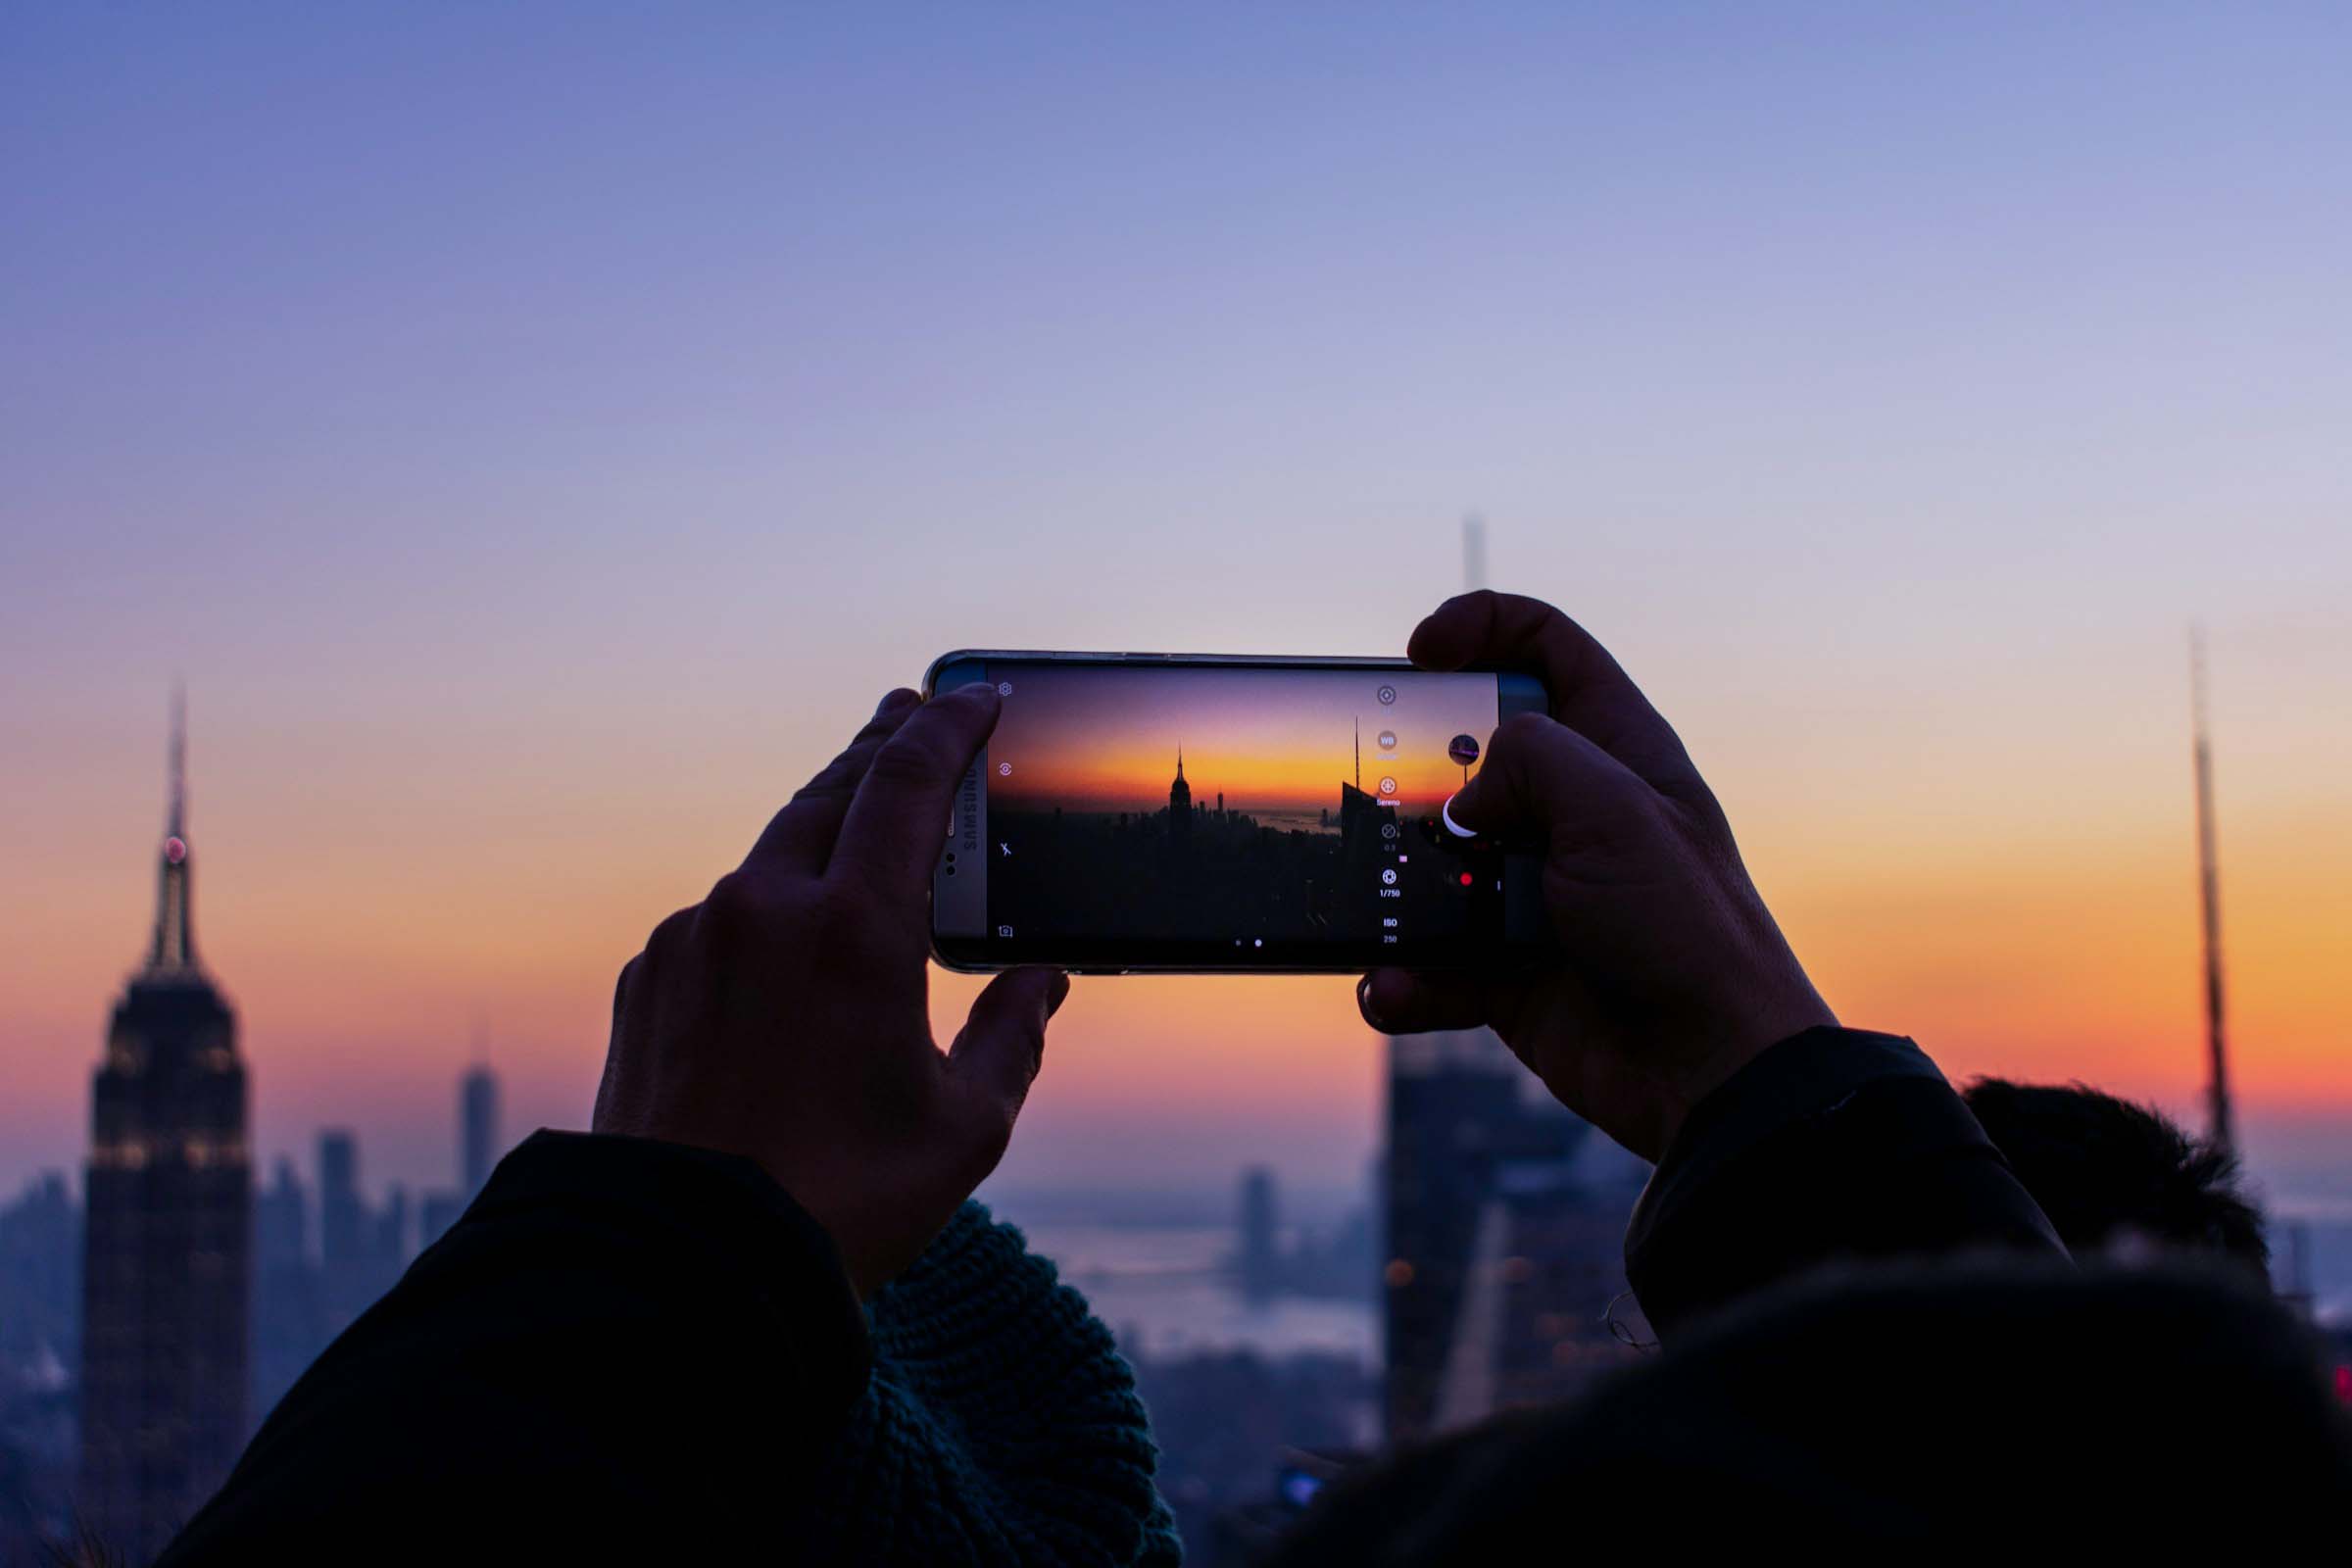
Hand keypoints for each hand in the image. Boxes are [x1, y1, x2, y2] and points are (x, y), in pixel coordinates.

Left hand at [592, 685, 1067, 1296]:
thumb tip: (1040, 982)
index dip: (947, 728)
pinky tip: (784, 940)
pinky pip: (718, 917)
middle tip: (910, 716)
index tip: (974, 696)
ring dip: (821, 829)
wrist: (683, 1266)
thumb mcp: (964, 1126)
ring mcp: (693, 940)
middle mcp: (765, 912)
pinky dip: (763, 908)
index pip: (907, 784)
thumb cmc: (840, 1203)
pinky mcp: (646, 978)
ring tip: (856, 827)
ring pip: (770, 853)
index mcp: (855, 931)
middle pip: (832, 791)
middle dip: (880, 748)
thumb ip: (1012, 1036)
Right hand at [1359, 591, 1833, 1161]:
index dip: (1482, 626)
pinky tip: (1393, 987)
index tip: (1419, 650)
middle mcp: (1574, 815)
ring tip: (1370, 902)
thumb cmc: (1685, 929)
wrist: (1706, 1072)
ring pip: (1434, 864)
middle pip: (1470, 754)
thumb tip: (1464, 802)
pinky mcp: (1507, 969)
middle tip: (1375, 784)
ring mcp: (1536, 893)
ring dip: (1394, 886)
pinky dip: (1405, 976)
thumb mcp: (1614, 809)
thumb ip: (1529, 760)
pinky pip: (1431, 960)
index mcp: (1617, 753)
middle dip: (1411, 767)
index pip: (1547, 650)